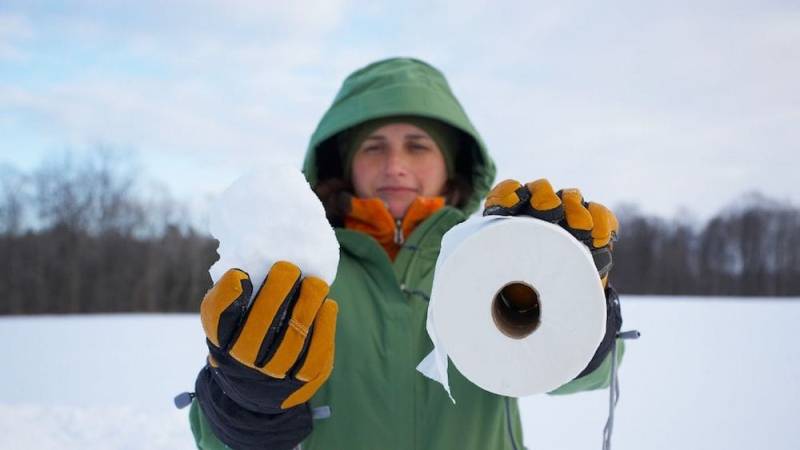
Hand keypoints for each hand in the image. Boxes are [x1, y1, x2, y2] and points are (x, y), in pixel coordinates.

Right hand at [200, 261, 338, 410]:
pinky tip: (327, 305)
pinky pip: (315, 353)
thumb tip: (248, 270)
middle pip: (261, 326)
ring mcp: (274, 374)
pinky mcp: (302, 379)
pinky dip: (324, 326)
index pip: (219, 318)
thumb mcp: (225, 322)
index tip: (242, 274)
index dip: (229, 295)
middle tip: (289, 268)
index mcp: (220, 341)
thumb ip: (231, 298)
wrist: (256, 387)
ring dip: (307, 305)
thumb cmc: (242, 337)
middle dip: (277, 292)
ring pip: (293, 339)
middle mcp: (245, 361)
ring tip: (315, 283)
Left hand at [483, 178, 618, 285]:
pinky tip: (597, 238)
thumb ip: (491, 273)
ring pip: (571, 197)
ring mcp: (568, 215)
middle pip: (541, 190)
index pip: (506, 192)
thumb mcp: (499, 281)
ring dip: (575, 209)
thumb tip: (484, 276)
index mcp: (512, 217)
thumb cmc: (517, 293)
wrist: (552, 305)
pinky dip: (601, 222)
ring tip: (579, 229)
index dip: (507, 195)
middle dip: (545, 199)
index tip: (508, 206)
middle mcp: (540, 210)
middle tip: (549, 212)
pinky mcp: (594, 227)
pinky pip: (600, 213)